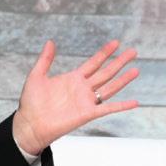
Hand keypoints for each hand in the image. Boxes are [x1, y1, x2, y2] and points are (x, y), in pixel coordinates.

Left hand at [14, 40, 140, 155]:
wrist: (30, 124)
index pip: (94, 62)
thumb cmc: (31, 103)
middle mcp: (83, 88)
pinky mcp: (88, 114)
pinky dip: (122, 106)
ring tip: (136, 70)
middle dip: (120, 62)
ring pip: (110, 88)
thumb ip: (45, 59)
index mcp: (73, 78)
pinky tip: (135, 102)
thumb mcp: (36, 76)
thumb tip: (50, 41)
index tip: (116, 43)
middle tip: (133, 52)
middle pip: (106, 72)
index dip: (105, 53)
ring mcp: (87, 101)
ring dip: (123, 80)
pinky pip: (108, 108)